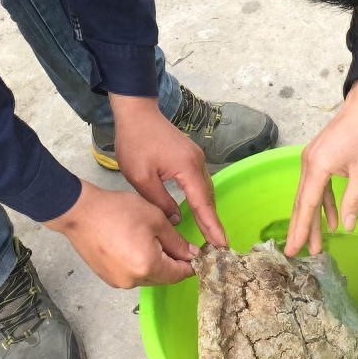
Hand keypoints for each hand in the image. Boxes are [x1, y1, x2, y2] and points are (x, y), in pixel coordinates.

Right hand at [44, 180, 201, 286]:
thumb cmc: (119, 211)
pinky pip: (131, 274)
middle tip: (176, 242)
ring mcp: (118, 281)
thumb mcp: (155, 219)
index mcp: (148, 266)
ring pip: (147, 276)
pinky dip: (138, 263)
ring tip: (152, 239)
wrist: (80, 212)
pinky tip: (134, 244)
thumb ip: (177, 240)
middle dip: (172, 262)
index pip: (179, 274)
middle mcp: (133, 281)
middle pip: (163, 277)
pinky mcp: (107, 277)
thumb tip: (191, 254)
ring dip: (155, 262)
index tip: (199, 255)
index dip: (191, 265)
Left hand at [108, 94, 227, 246]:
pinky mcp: (190, 155)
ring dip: (207, 209)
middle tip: (217, 246)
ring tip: (209, 232)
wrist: (136, 112)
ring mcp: (196, 157)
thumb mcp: (141, 177)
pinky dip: (201, 197)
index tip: (222, 244)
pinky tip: (198, 208)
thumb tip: (175, 219)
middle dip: (212, 221)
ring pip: (205, 189)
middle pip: (208, 197)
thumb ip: (160, 201)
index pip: (202, 203)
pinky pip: (200, 181)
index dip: (211, 225)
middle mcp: (197, 162)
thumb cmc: (135, 142)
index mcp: (187, 168)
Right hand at [284, 79, 357, 256]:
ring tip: (315, 244)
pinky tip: (330, 220)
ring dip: (312, 218)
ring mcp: (311, 159)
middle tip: (295, 253)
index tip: (293, 249)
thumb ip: (354, 199)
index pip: (306, 204)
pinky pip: (316, 186)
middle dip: (300, 229)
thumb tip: (348, 226)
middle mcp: (308, 163)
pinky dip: (322, 203)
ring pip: (308, 195)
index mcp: (317, 166)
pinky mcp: (318, 157)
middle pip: (302, 202)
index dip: (300, 229)